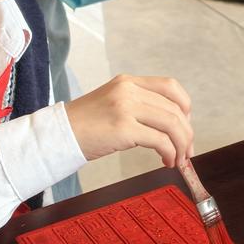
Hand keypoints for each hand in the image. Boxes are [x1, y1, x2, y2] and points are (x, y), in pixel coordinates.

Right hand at [66, 74, 193, 167]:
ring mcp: (126, 107)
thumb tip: (170, 124)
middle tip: (187, 151)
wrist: (56, 136)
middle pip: (175, 108)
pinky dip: (169, 152)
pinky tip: (166, 161)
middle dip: (186, 132)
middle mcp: (129, 90)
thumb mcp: (112, 104)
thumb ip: (138, 106)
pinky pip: (160, 140)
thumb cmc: (83, 126)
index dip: (185, 107)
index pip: (170, 86)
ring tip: (178, 159)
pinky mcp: (123, 128)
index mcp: (128, 82)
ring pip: (172, 124)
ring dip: (181, 145)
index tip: (186, 125)